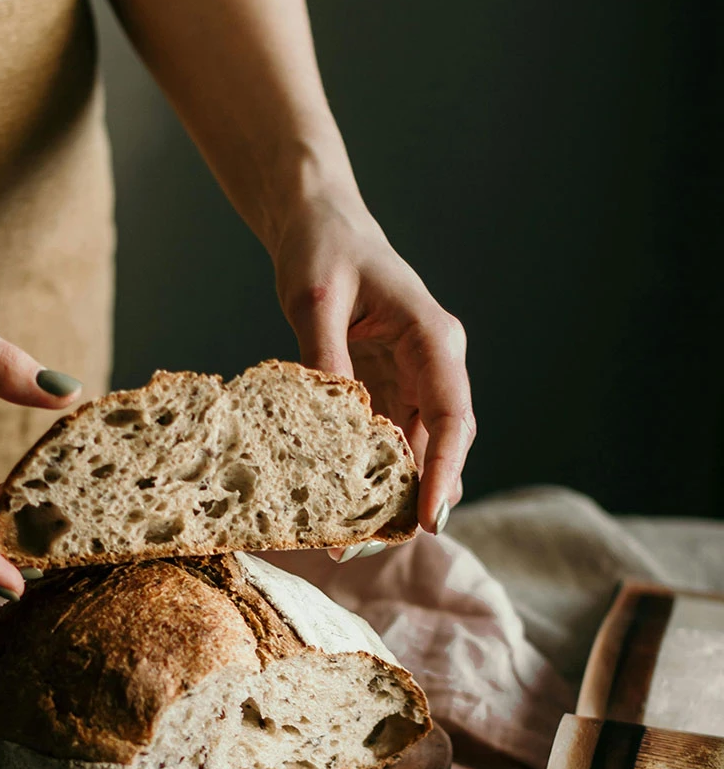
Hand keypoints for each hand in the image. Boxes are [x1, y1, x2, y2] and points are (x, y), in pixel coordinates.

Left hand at [270, 192, 474, 552]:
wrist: (319, 223)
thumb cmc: (322, 248)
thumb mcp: (314, 298)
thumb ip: (325, 356)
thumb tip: (332, 424)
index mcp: (432, 336)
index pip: (453, 414)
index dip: (444, 471)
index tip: (429, 519)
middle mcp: (433, 362)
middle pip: (441, 442)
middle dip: (415, 497)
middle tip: (369, 545)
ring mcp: (413, 375)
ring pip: (417, 447)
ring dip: (392, 492)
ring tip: (352, 538)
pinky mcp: (387, 384)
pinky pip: (389, 437)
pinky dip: (372, 470)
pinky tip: (345, 500)